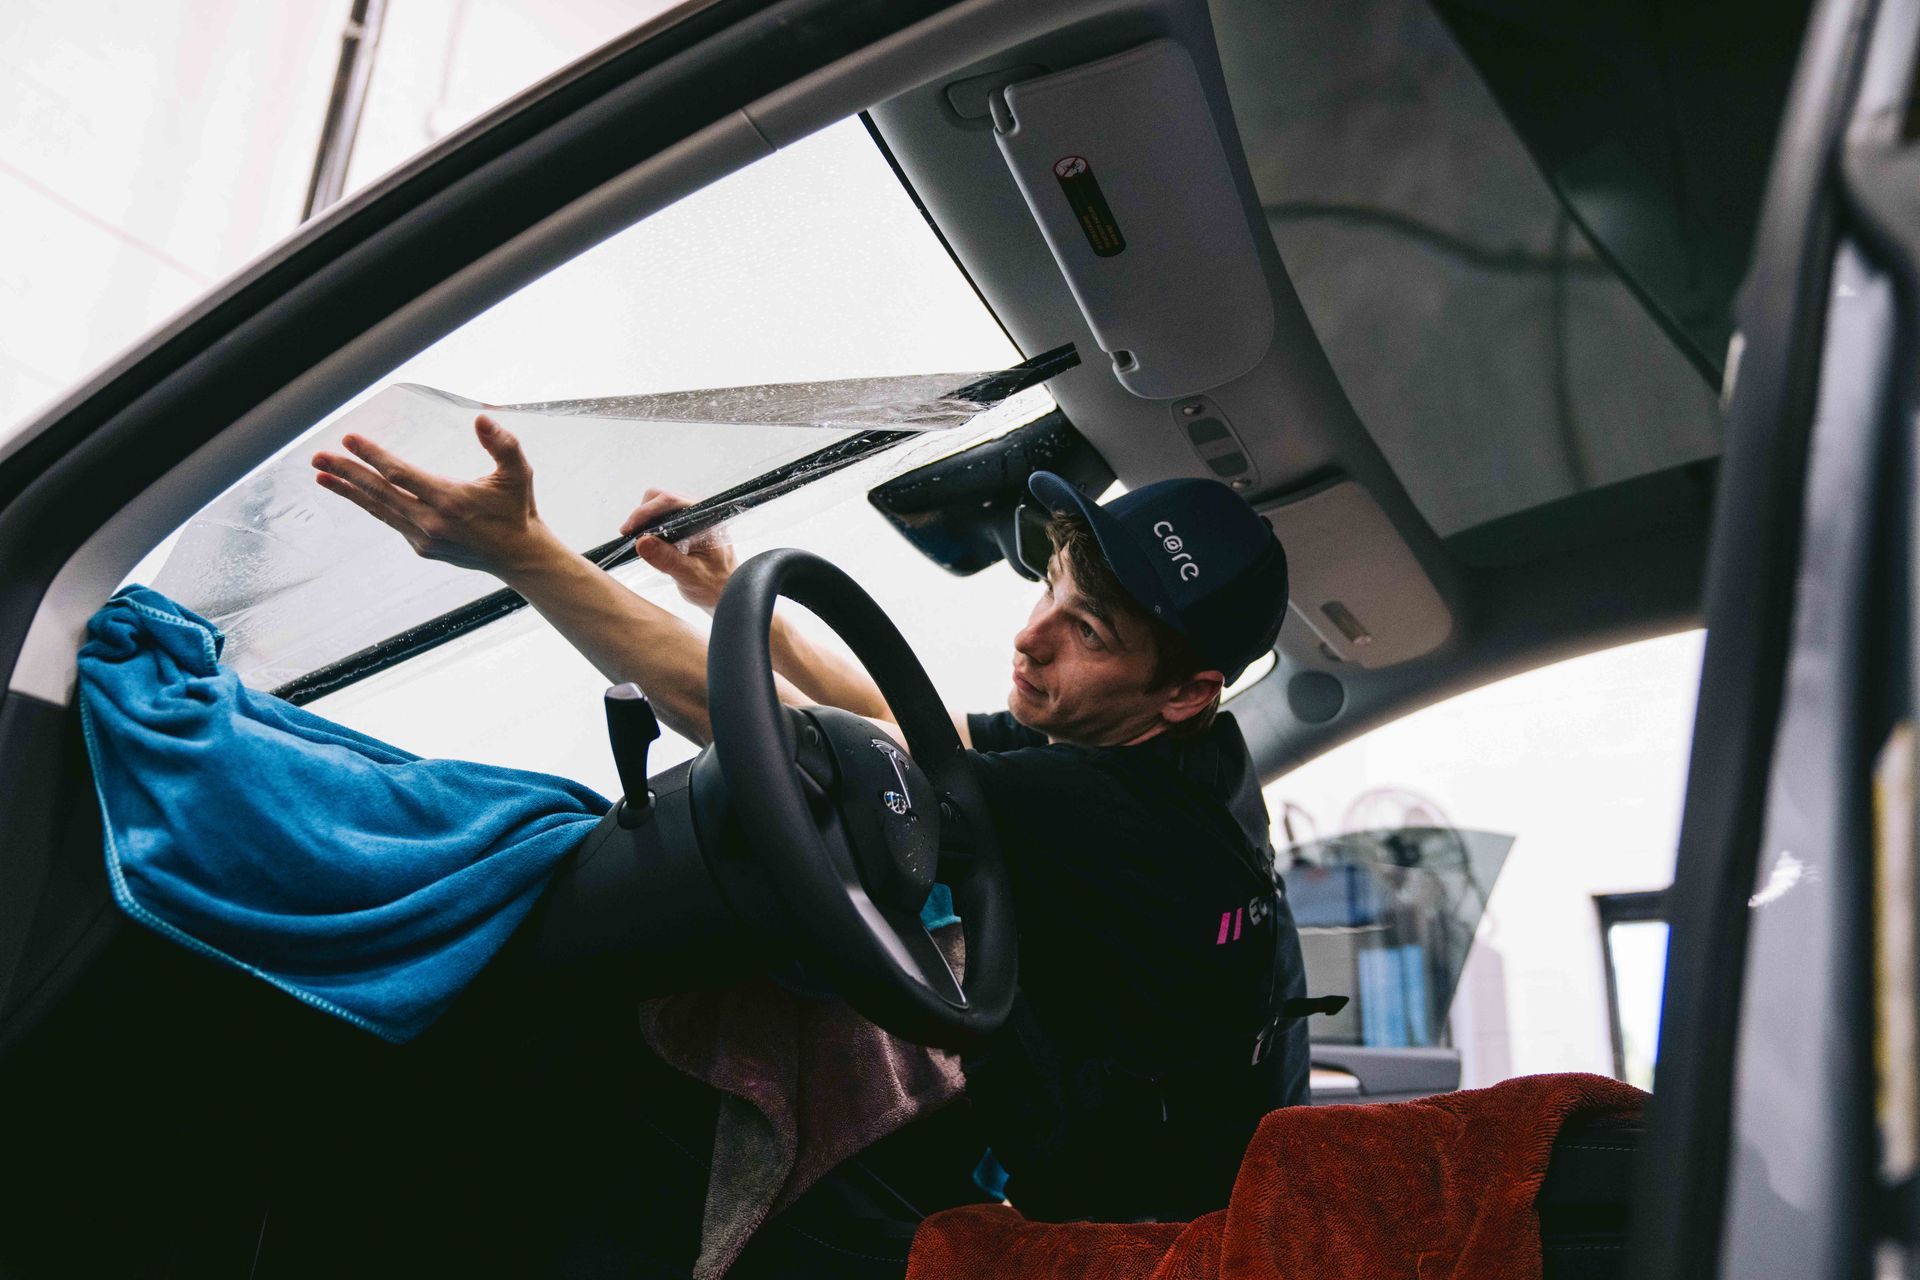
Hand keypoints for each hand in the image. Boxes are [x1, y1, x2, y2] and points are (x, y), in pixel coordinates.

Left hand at [310, 415, 557, 576]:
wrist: (519, 556)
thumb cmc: (517, 509)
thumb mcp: (519, 472)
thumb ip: (503, 444)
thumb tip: (481, 418)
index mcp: (450, 500)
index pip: (400, 475)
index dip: (372, 456)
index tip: (349, 440)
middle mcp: (431, 522)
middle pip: (379, 493)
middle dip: (346, 473)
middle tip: (318, 458)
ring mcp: (424, 538)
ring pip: (378, 509)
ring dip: (348, 491)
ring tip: (320, 476)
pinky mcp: (422, 547)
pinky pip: (391, 520)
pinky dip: (371, 505)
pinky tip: (356, 491)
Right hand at [620, 488, 735, 611]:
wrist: (726, 592)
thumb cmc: (716, 585)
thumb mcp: (690, 575)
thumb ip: (668, 559)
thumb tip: (642, 542)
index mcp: (707, 517)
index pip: (670, 501)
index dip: (645, 512)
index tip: (628, 529)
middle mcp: (701, 512)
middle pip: (662, 498)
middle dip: (643, 515)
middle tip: (630, 536)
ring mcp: (693, 517)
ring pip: (660, 506)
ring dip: (646, 521)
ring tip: (641, 542)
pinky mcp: (687, 525)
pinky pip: (663, 517)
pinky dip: (652, 527)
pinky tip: (649, 544)